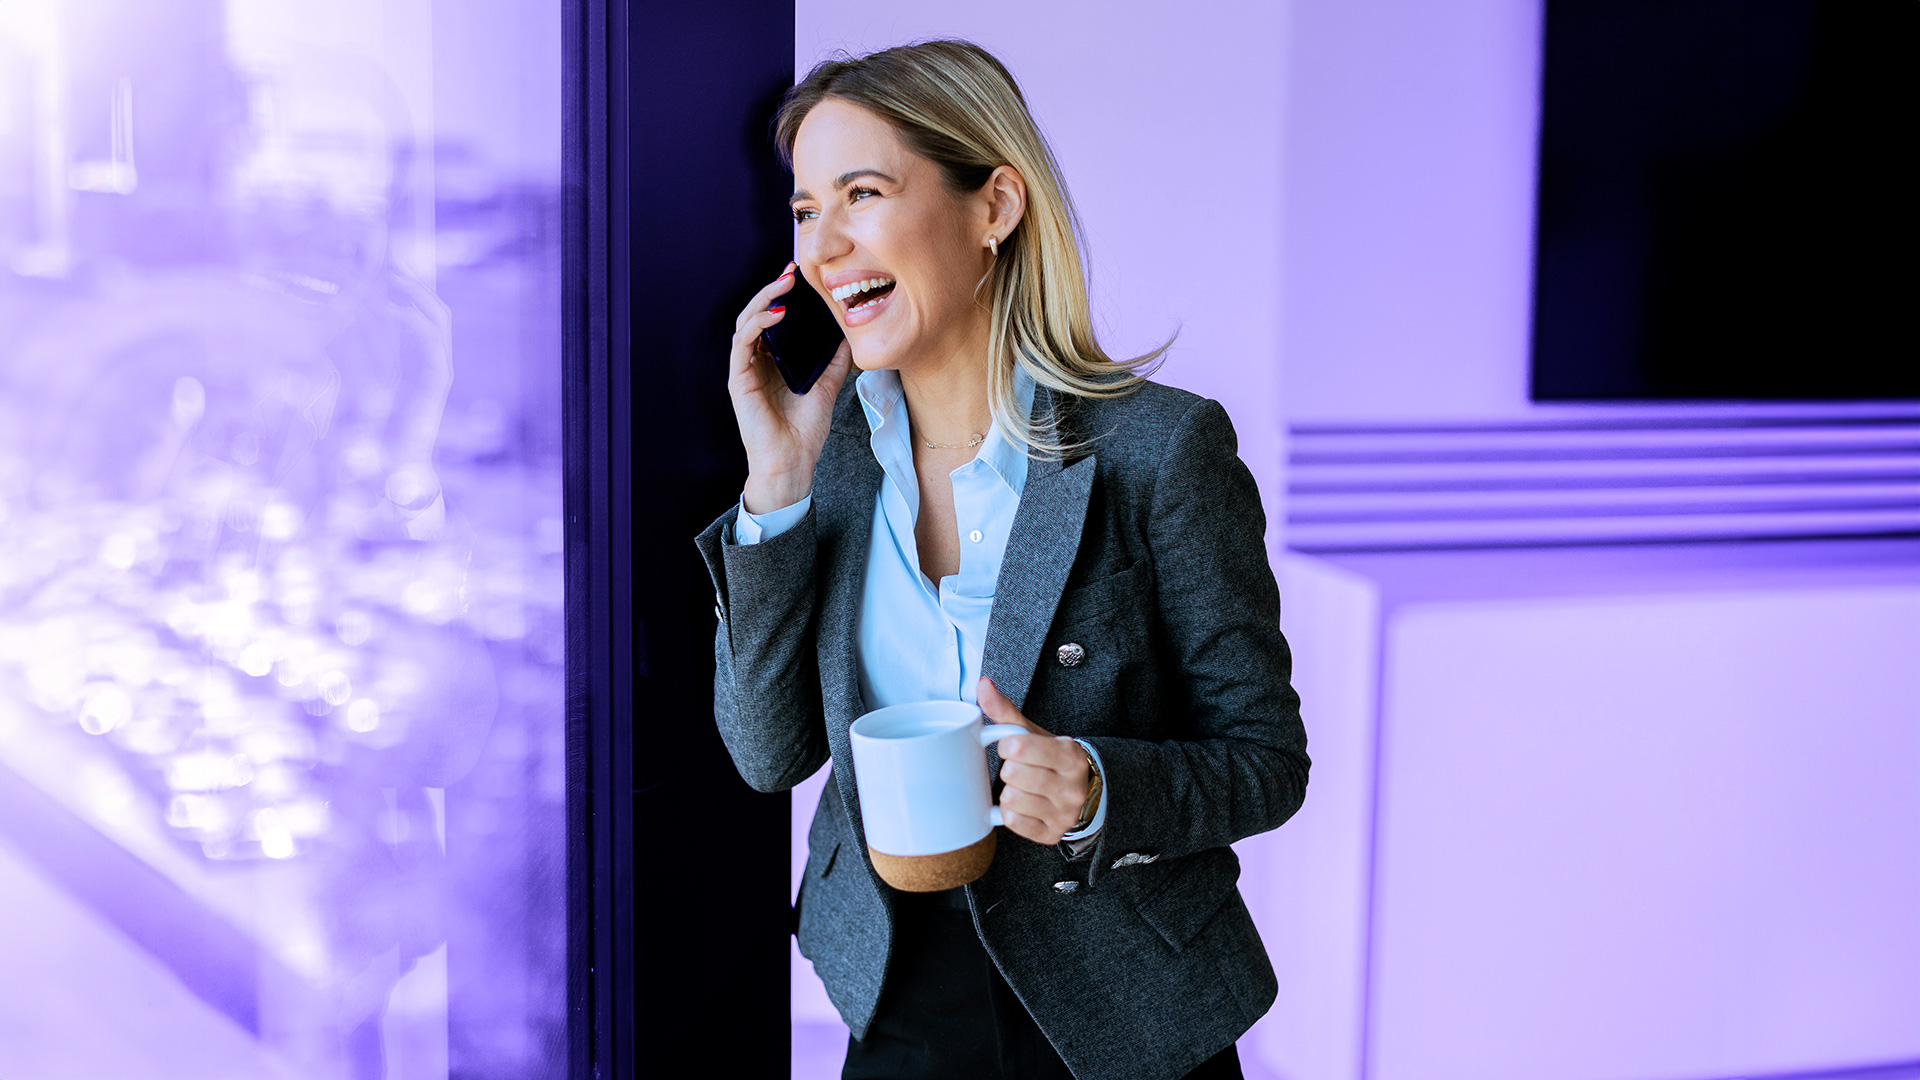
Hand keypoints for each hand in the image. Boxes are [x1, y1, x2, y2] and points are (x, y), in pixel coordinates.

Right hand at [729, 263, 853, 512]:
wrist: (793, 463)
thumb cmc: (804, 431)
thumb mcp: (827, 387)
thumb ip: (836, 361)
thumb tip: (851, 333)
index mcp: (772, 361)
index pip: (773, 319)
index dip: (783, 295)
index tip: (800, 274)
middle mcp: (755, 362)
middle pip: (757, 314)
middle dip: (773, 288)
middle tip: (792, 271)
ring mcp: (745, 369)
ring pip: (746, 322)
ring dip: (763, 299)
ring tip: (785, 284)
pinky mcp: (739, 380)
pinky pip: (742, 343)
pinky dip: (758, 324)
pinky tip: (776, 313)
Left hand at [979, 676, 1093, 845]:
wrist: (1080, 789)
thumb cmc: (1049, 757)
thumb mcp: (1032, 732)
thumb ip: (1005, 710)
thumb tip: (983, 684)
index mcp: (1070, 755)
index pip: (1018, 747)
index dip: (1007, 746)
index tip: (1014, 748)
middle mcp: (1072, 787)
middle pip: (1013, 775)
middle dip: (1008, 770)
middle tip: (1019, 769)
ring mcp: (1064, 813)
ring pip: (1011, 800)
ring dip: (1008, 792)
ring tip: (1021, 787)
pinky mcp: (1052, 834)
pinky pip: (1014, 822)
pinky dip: (1010, 813)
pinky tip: (1021, 805)